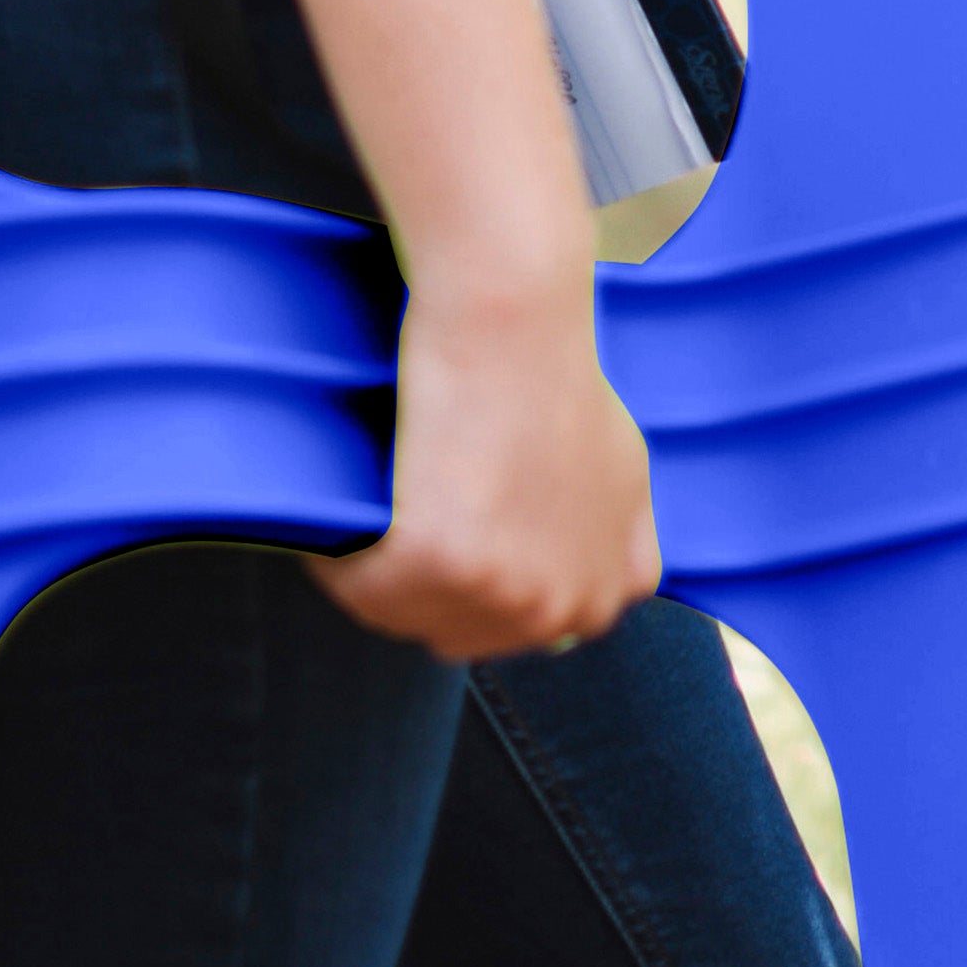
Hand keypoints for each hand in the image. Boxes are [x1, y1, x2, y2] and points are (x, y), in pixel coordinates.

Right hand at [314, 277, 658, 657]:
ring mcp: (500, 594)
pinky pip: (359, 588)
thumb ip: (609, 550)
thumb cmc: (559, 384)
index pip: (517, 633)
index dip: (480, 578)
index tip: (466, 524)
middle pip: (456, 635)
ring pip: (404, 618)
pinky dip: (343, 554)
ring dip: (383, 571)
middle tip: (425, 501)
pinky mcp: (435, 566)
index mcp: (602, 600)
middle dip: (431, 584)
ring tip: (403, 492)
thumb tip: (583, 610)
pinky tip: (365, 497)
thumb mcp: (622, 478)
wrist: (515, 330)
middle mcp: (559, 611)